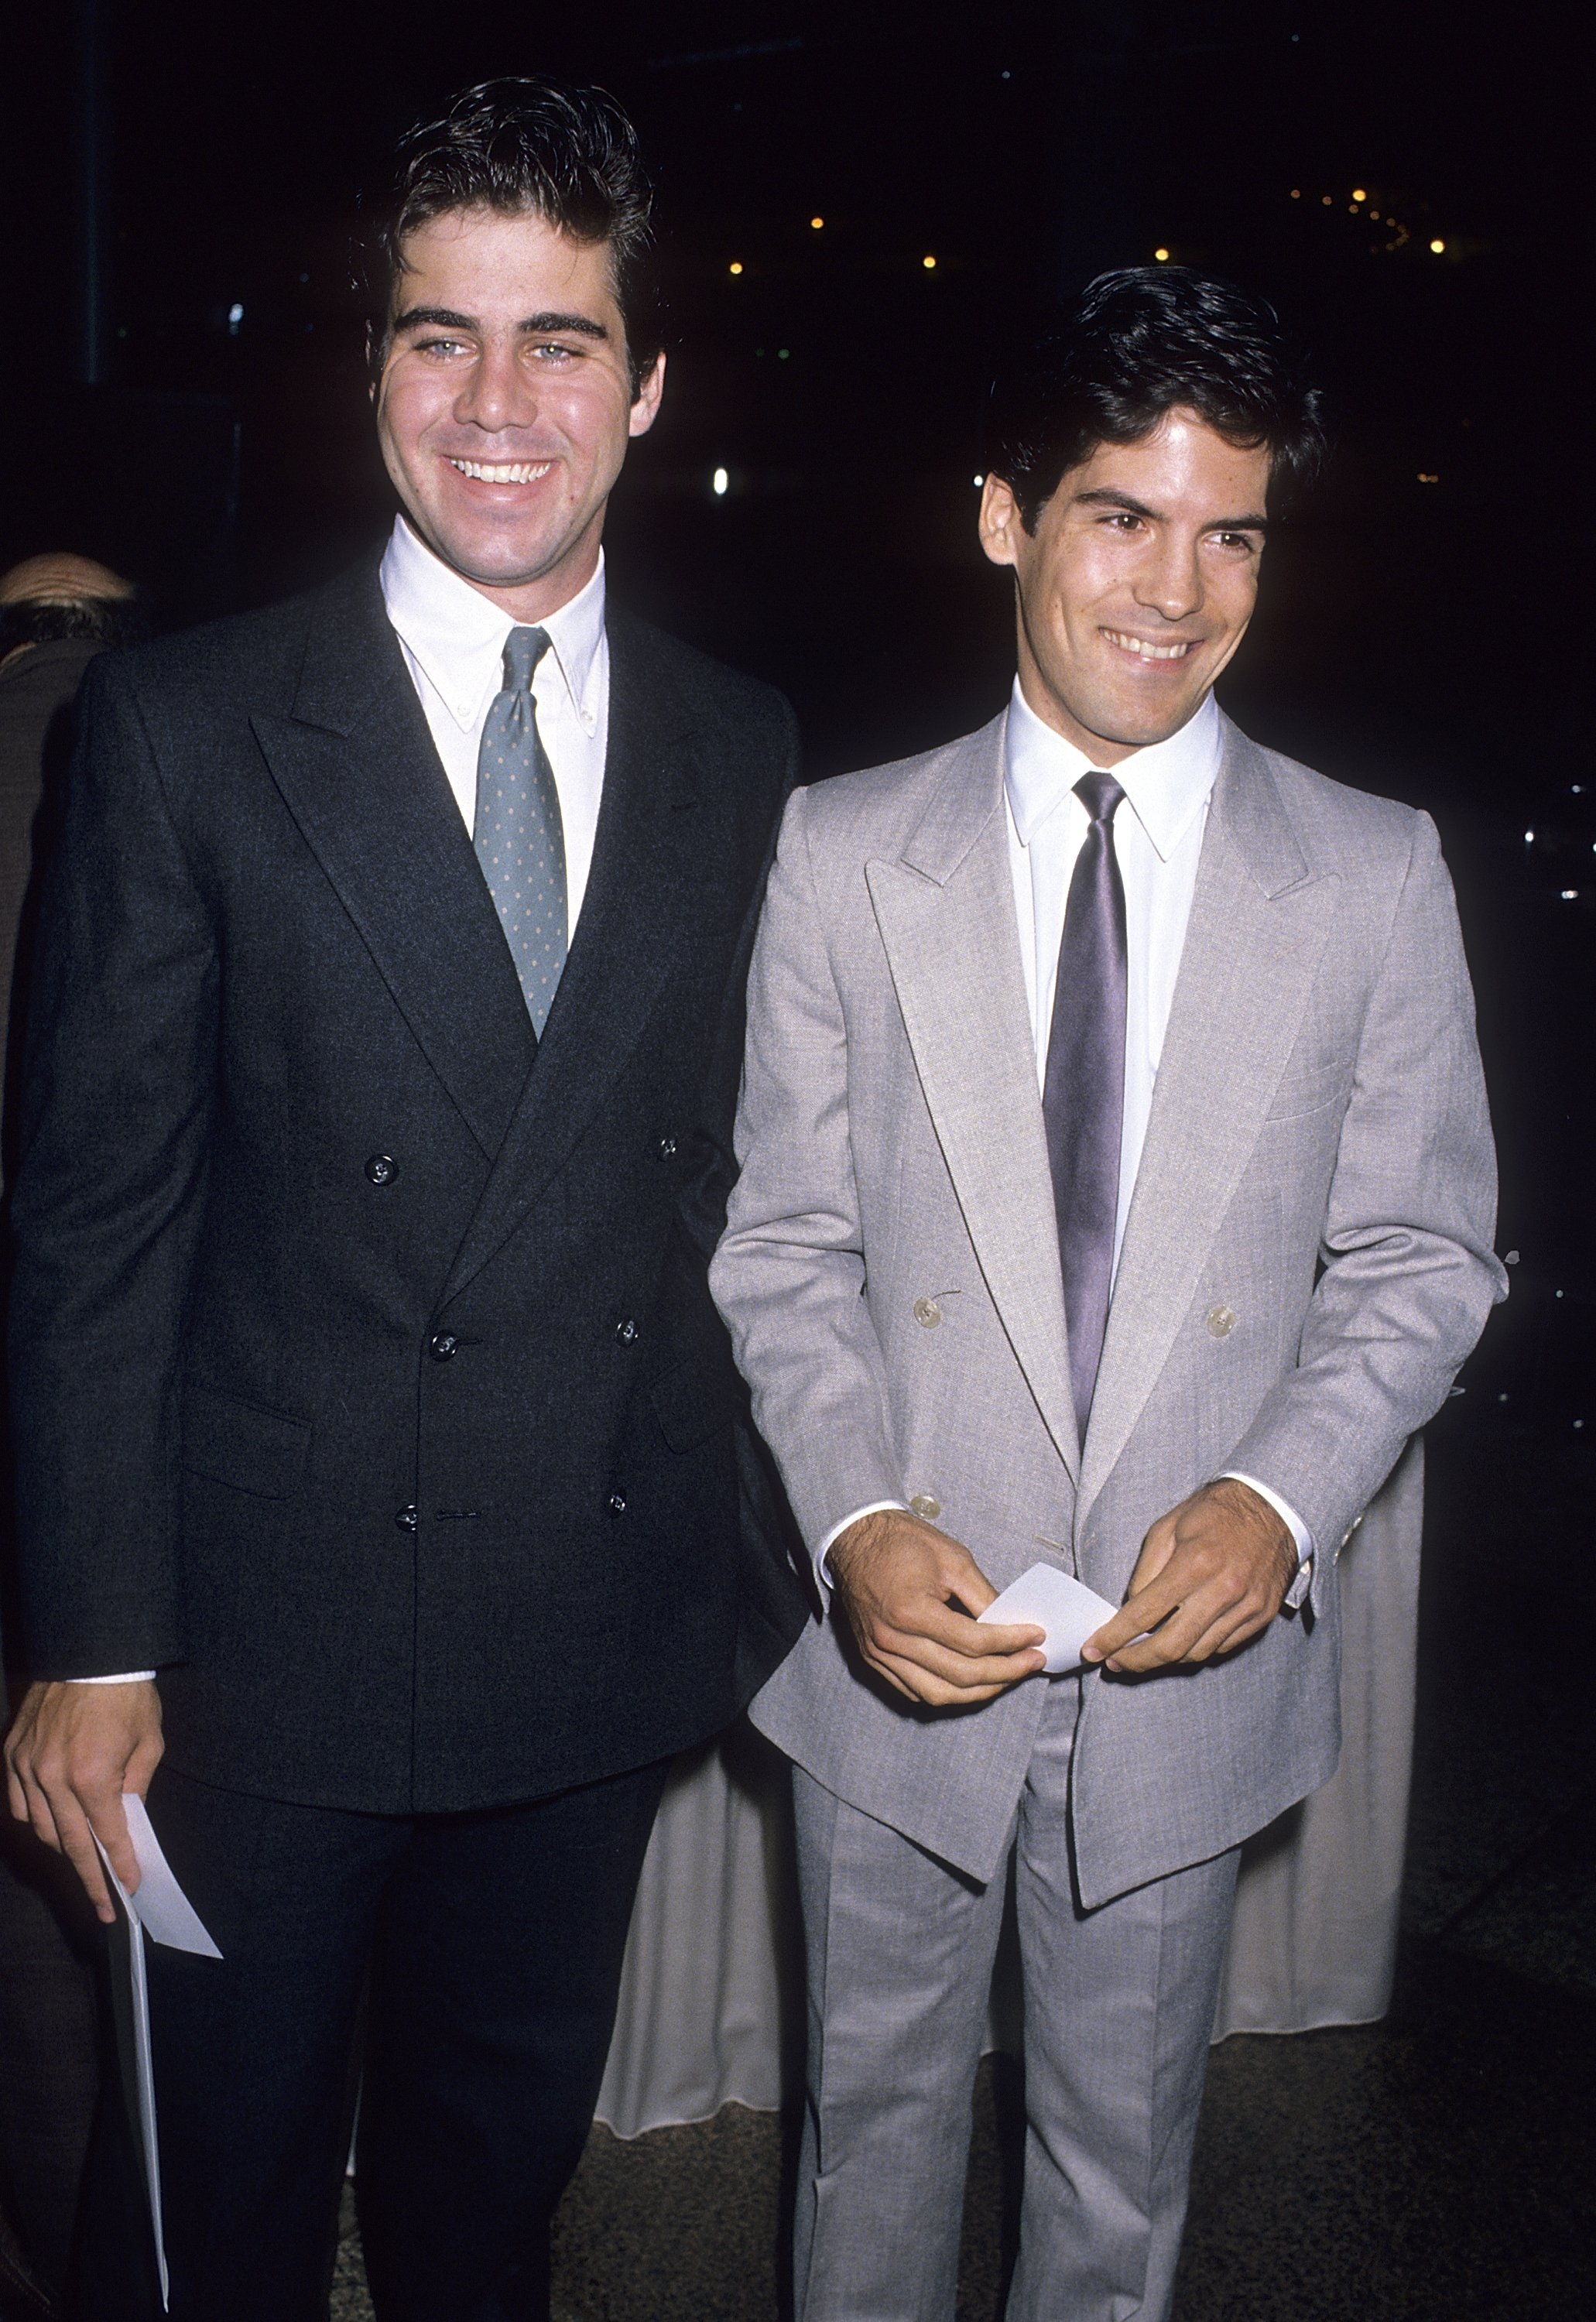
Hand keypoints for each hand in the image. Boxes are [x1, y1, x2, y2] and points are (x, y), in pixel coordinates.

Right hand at [5, 1680, 163, 1923]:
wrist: (92, 1652)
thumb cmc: (127, 1695)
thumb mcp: (149, 1741)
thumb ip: (137, 1785)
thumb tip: (127, 1818)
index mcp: (92, 1775)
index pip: (106, 1835)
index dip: (118, 1865)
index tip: (128, 1887)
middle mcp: (53, 1777)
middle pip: (69, 1843)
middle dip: (89, 1877)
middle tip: (102, 1903)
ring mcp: (27, 1766)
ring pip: (41, 1827)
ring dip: (62, 1847)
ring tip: (82, 1860)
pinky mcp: (12, 1754)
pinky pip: (20, 1803)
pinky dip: (36, 1818)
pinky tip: (52, 1823)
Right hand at [828, 1507, 1044, 1708]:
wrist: (855, 1540)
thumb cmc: (902, 1543)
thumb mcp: (953, 1559)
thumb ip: (983, 1596)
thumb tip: (1012, 1624)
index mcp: (911, 1611)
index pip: (974, 1642)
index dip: (1012, 1642)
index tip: (1035, 1637)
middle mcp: (892, 1640)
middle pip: (961, 1675)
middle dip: (1006, 1672)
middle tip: (1033, 1662)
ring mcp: (880, 1654)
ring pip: (939, 1694)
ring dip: (980, 1691)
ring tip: (1007, 1677)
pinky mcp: (873, 1660)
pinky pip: (915, 1692)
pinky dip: (948, 1692)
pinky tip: (971, 1681)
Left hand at [1081, 1479, 1298, 1676]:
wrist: (1272, 1508)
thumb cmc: (1214, 1513)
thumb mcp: (1167, 1528)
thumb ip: (1145, 1571)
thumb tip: (1130, 1609)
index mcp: (1195, 1563)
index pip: (1145, 1613)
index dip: (1114, 1637)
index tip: (1093, 1650)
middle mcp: (1223, 1590)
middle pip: (1171, 1646)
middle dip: (1135, 1661)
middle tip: (1114, 1662)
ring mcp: (1246, 1607)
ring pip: (1197, 1653)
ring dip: (1164, 1660)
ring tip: (1141, 1654)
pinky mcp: (1261, 1616)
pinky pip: (1221, 1647)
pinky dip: (1195, 1650)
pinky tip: (1179, 1642)